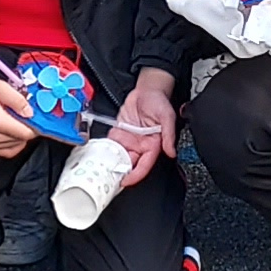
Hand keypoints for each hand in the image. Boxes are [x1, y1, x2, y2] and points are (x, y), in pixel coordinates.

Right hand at [0, 65, 34, 158]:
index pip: (26, 133)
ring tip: (14, 119)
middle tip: (24, 113)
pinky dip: (12, 143)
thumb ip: (18, 100)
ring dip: (20, 135)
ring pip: (15, 147)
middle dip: (27, 128)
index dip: (36, 125)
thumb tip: (31, 113)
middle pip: (22, 140)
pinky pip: (5, 151)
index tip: (37, 116)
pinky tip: (10, 130)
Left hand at [110, 70, 179, 185]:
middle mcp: (141, 145)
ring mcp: (130, 140)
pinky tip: (98, 153)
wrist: (147, 89)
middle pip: (130, 164)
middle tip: (108, 177)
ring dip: (111, 162)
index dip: (135, 175)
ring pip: (119, 157)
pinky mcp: (120, 133)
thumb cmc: (159, 101)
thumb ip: (169, 134)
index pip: (144, 165)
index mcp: (153, 145)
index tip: (126, 181)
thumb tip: (171, 151)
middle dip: (120, 172)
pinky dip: (105, 149)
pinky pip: (112, 144)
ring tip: (101, 167)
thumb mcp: (167, 116)